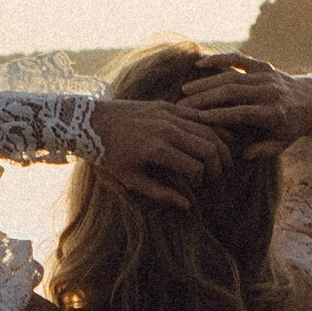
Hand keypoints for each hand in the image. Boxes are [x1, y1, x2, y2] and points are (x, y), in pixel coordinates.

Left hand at [89, 94, 230, 206]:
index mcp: (157, 149)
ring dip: (220, 146)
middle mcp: (167, 129)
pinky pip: (196, 115)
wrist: (89, 121)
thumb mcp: (130, 179)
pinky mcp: (166, 105)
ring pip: (208, 129)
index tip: (195, 187)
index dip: (201, 180)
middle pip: (209, 147)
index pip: (196, 167)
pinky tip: (216, 138)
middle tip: (217, 176)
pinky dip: (210, 126)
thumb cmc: (107, 154)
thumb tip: (187, 205)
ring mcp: (167, 114)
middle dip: (218, 165)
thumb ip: (160, 193)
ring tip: (222, 160)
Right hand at [176, 57, 311, 149]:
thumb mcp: (283, 144)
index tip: (199, 119)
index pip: (243, 113)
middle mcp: (270, 91)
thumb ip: (264, 150)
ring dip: (207, 82)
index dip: (221, 115)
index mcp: (275, 113)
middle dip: (206, 98)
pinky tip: (200, 64)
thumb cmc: (293, 128)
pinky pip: (239, 58)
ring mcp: (266, 76)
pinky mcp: (264, 65)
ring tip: (186, 91)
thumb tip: (244, 155)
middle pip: (233, 92)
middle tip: (183, 105)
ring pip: (232, 76)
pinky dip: (220, 58)